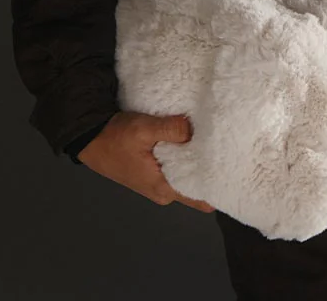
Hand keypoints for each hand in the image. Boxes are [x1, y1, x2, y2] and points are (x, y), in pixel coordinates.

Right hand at [76, 110, 215, 213]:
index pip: (201, 198)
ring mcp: (159, 183)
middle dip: (211, 169)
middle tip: (229, 147)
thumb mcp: (143, 129)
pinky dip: (186, 157)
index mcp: (163, 188)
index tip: (234, 167)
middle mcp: (164, 190)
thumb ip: (169, 129)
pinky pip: (178, 169)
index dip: (218, 184)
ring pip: (188, 176)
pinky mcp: (154, 172)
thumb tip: (193, 129)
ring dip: (198, 161)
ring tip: (215, 140)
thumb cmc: (115, 138)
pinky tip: (195, 140)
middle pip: (198, 186)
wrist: (91, 138)